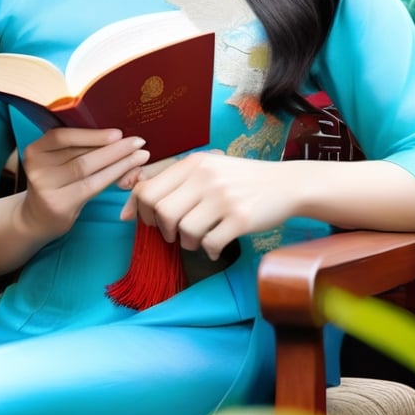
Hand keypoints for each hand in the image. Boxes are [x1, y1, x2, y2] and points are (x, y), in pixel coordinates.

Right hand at [18, 127, 149, 240]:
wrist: (36, 218)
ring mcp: (46, 188)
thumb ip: (76, 148)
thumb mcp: (56, 161)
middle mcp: (37, 168)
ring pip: (88, 170)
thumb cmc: (54, 182)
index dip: (92, 135)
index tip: (118, 133)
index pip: (63, 137)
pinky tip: (129, 172)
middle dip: (114, 148)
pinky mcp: (59, 205)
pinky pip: (92, 187)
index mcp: (34, 150)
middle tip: (139, 142)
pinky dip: (112, 177)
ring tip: (140, 156)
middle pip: (80, 155)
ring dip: (119, 162)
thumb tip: (115, 135)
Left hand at [119, 150, 292, 260]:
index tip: (144, 222)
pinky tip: (218, 246)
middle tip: (175, 233)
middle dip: (163, 230)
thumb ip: (173, 184)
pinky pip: (210, 244)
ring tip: (199, 239)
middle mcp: (205, 177)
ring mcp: (223, 197)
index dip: (139, 210)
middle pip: (161, 212)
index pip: (147, 189)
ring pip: (184, 231)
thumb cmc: (241, 179)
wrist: (286, 184)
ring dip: (187, 243)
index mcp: (194, 163)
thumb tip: (129, 211)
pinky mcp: (240, 218)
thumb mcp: (208, 169)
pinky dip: (210, 251)